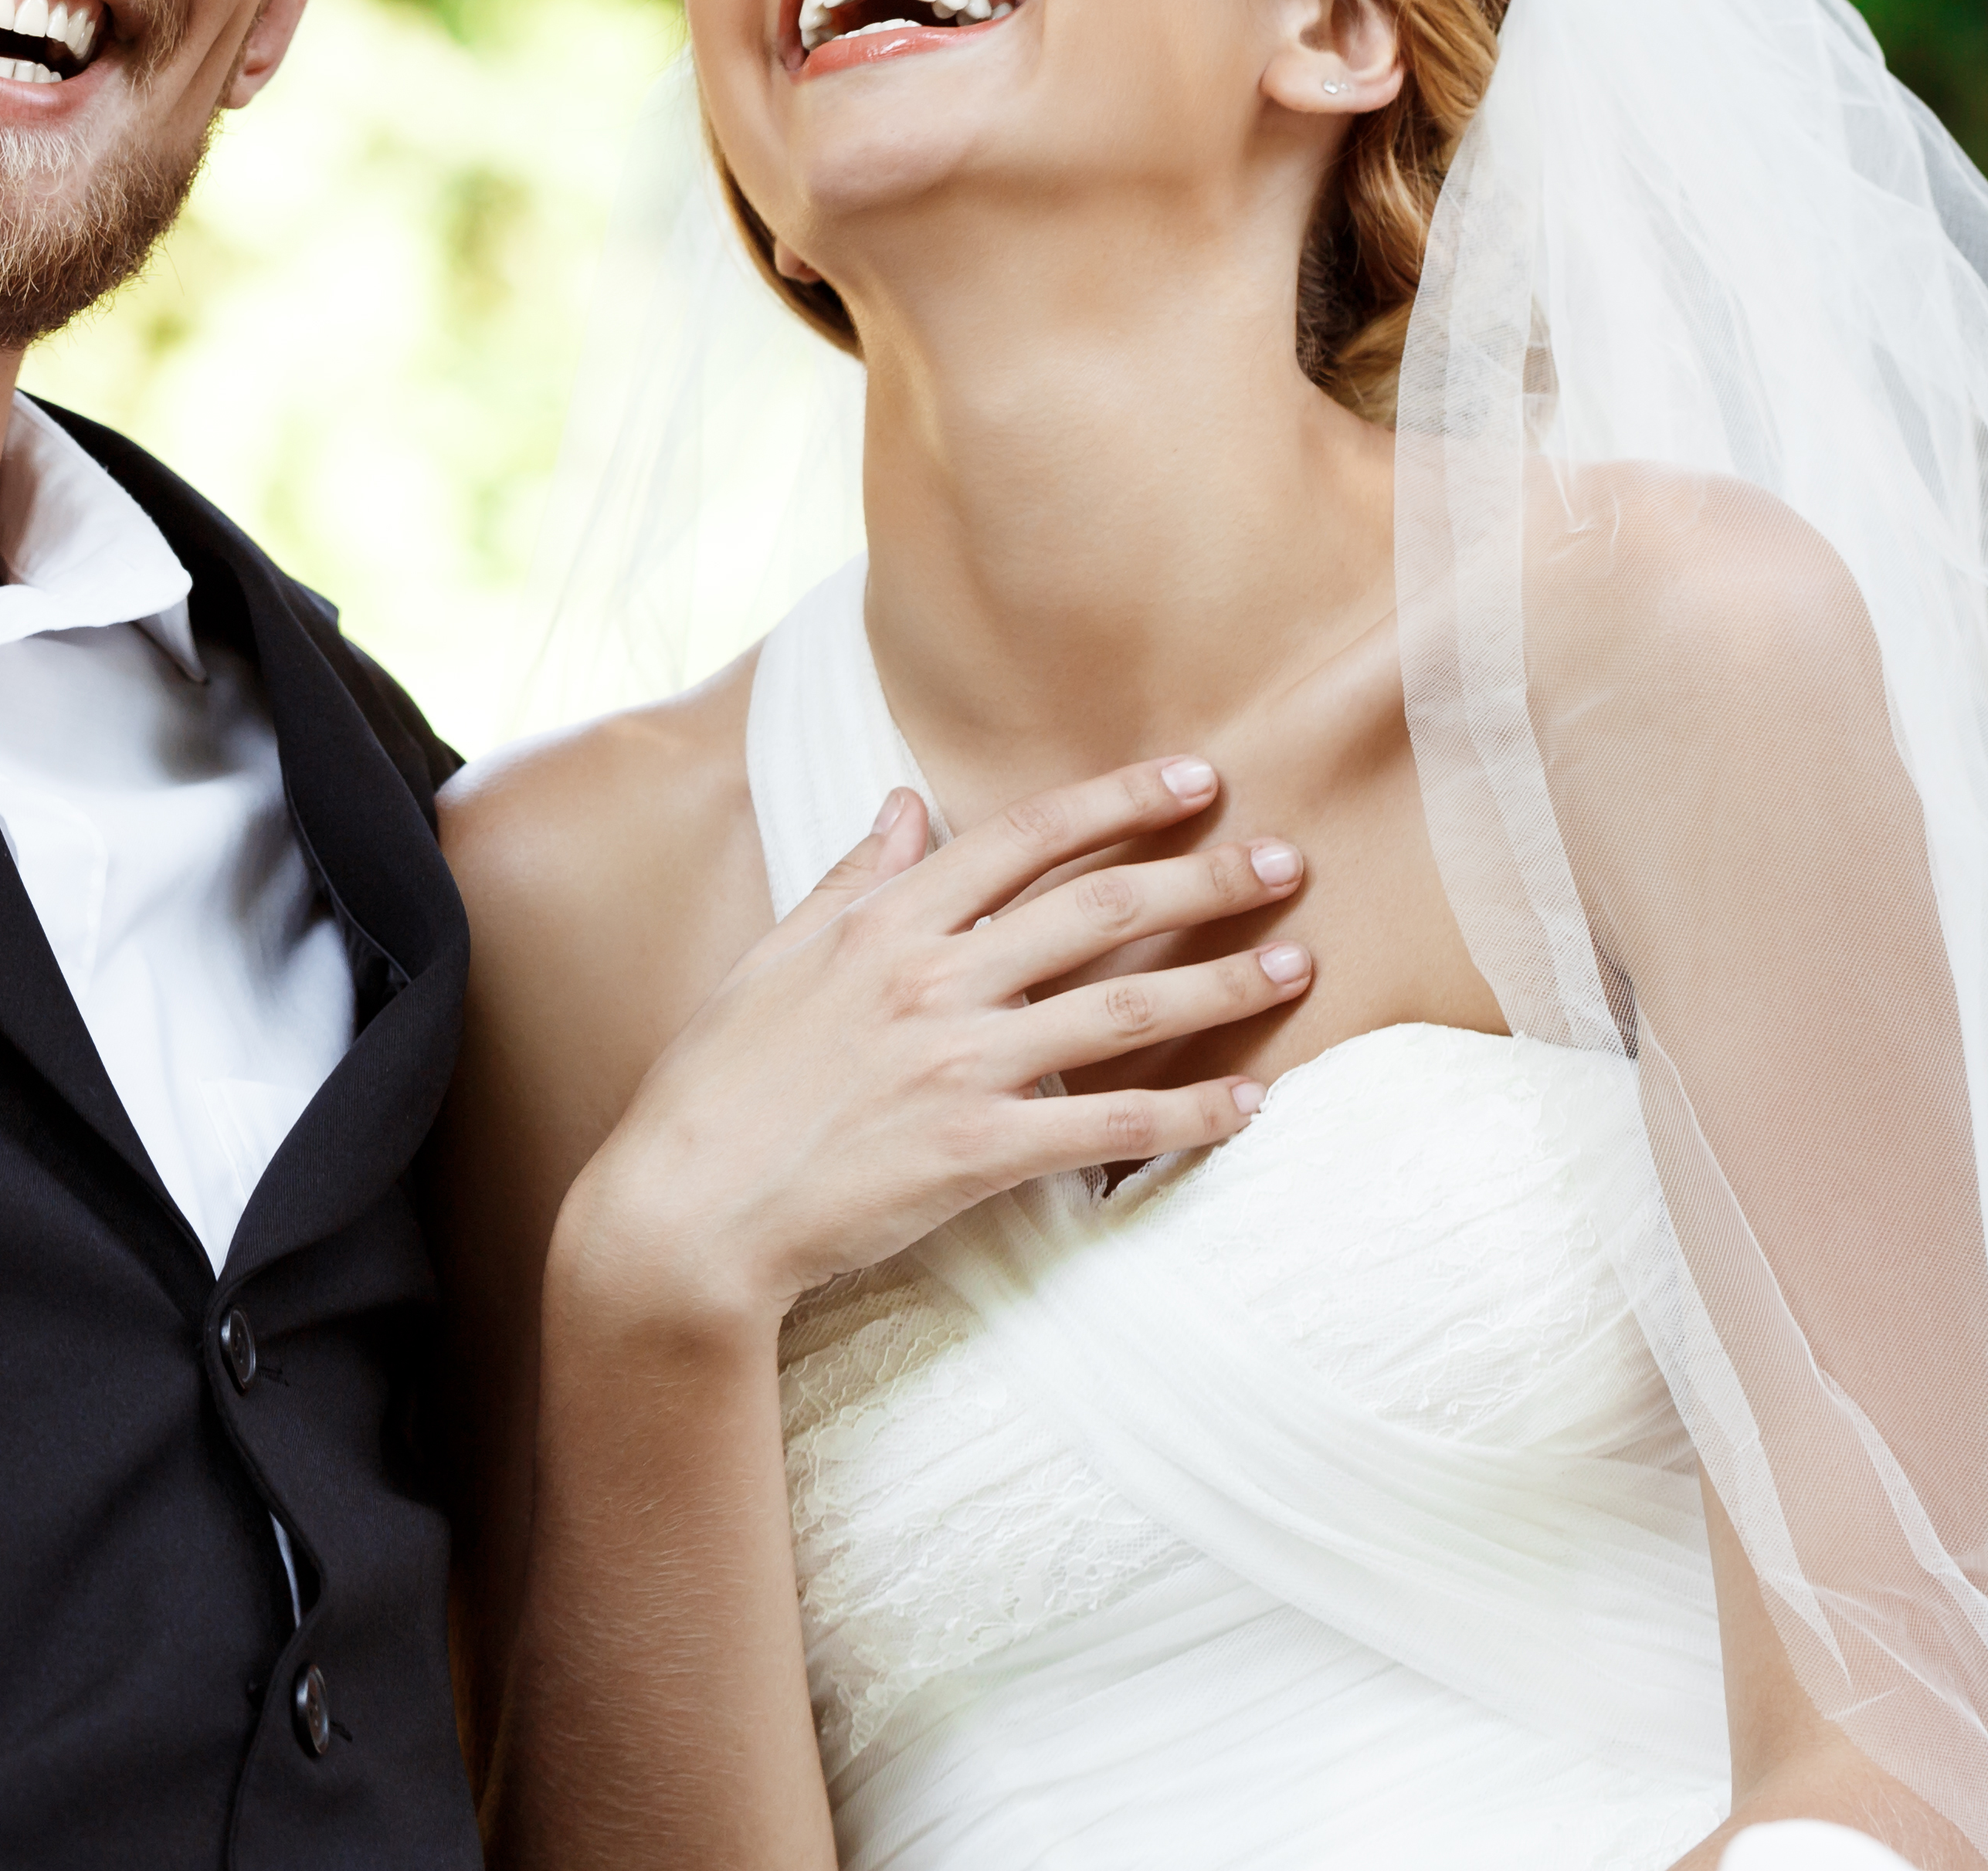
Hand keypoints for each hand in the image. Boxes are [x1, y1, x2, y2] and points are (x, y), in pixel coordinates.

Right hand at [552, 756, 1312, 1344]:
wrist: (689, 1209)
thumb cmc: (721, 1084)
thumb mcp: (777, 958)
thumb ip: (853, 878)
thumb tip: (906, 804)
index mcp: (886, 922)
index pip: (1026, 839)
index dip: (1120, 801)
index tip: (1196, 778)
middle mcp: (934, 979)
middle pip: (1102, 911)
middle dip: (1206, 877)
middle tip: (1287, 859)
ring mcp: (960, 1065)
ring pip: (1126, 1010)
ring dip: (1224, 985)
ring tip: (1298, 964)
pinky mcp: (979, 1152)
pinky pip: (1108, 1126)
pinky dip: (1187, 1115)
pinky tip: (1247, 1106)